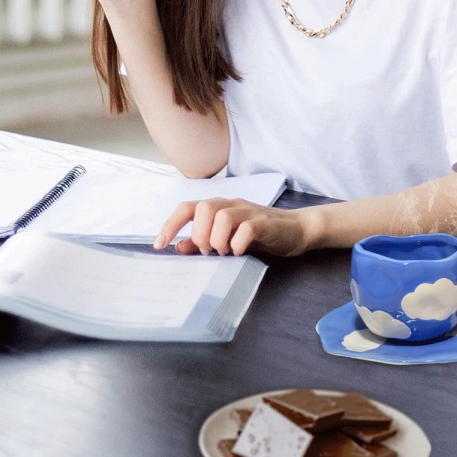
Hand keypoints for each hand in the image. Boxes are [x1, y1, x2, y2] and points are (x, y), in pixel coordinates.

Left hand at [155, 199, 312, 256]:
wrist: (296, 230)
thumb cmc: (259, 235)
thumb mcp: (227, 239)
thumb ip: (203, 243)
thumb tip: (177, 247)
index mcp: (218, 207)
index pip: (187, 208)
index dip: (171, 225)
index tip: (159, 244)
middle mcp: (231, 205)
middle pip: (203, 208)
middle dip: (200, 235)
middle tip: (210, 252)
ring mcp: (248, 212)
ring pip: (221, 216)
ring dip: (218, 239)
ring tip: (225, 252)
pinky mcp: (264, 223)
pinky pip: (245, 229)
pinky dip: (237, 244)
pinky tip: (239, 252)